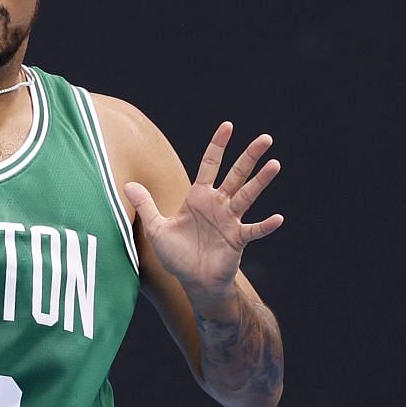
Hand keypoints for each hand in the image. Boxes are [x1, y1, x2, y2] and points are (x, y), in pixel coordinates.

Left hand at [121, 122, 283, 304]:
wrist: (193, 280)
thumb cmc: (177, 254)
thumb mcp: (156, 229)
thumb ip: (146, 205)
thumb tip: (128, 184)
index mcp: (199, 197)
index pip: (210, 165)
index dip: (218, 146)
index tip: (228, 126)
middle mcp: (218, 205)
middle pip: (236, 175)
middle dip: (249, 157)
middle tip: (265, 139)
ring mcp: (230, 221)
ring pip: (247, 196)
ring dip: (260, 182)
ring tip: (274, 165)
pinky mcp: (237, 239)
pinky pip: (254, 230)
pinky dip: (266, 225)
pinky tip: (278, 218)